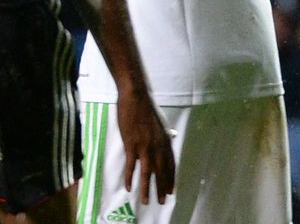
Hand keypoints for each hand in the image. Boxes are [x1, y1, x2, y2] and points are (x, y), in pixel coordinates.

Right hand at [116, 89, 174, 204]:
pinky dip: (130, 177)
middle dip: (162, 188)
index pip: (170, 165)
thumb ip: (163, 132)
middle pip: (161, 172)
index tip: (171, 190)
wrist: (135, 97)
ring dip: (147, 189)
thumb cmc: (146, 107)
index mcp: (165, 142)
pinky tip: (129, 187)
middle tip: (162, 201)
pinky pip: (130, 166)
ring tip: (146, 201)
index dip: (171, 179)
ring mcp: (144, 147)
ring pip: (148, 173)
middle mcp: (157, 147)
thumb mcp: (159, 122)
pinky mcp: (131, 145)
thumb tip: (171, 135)